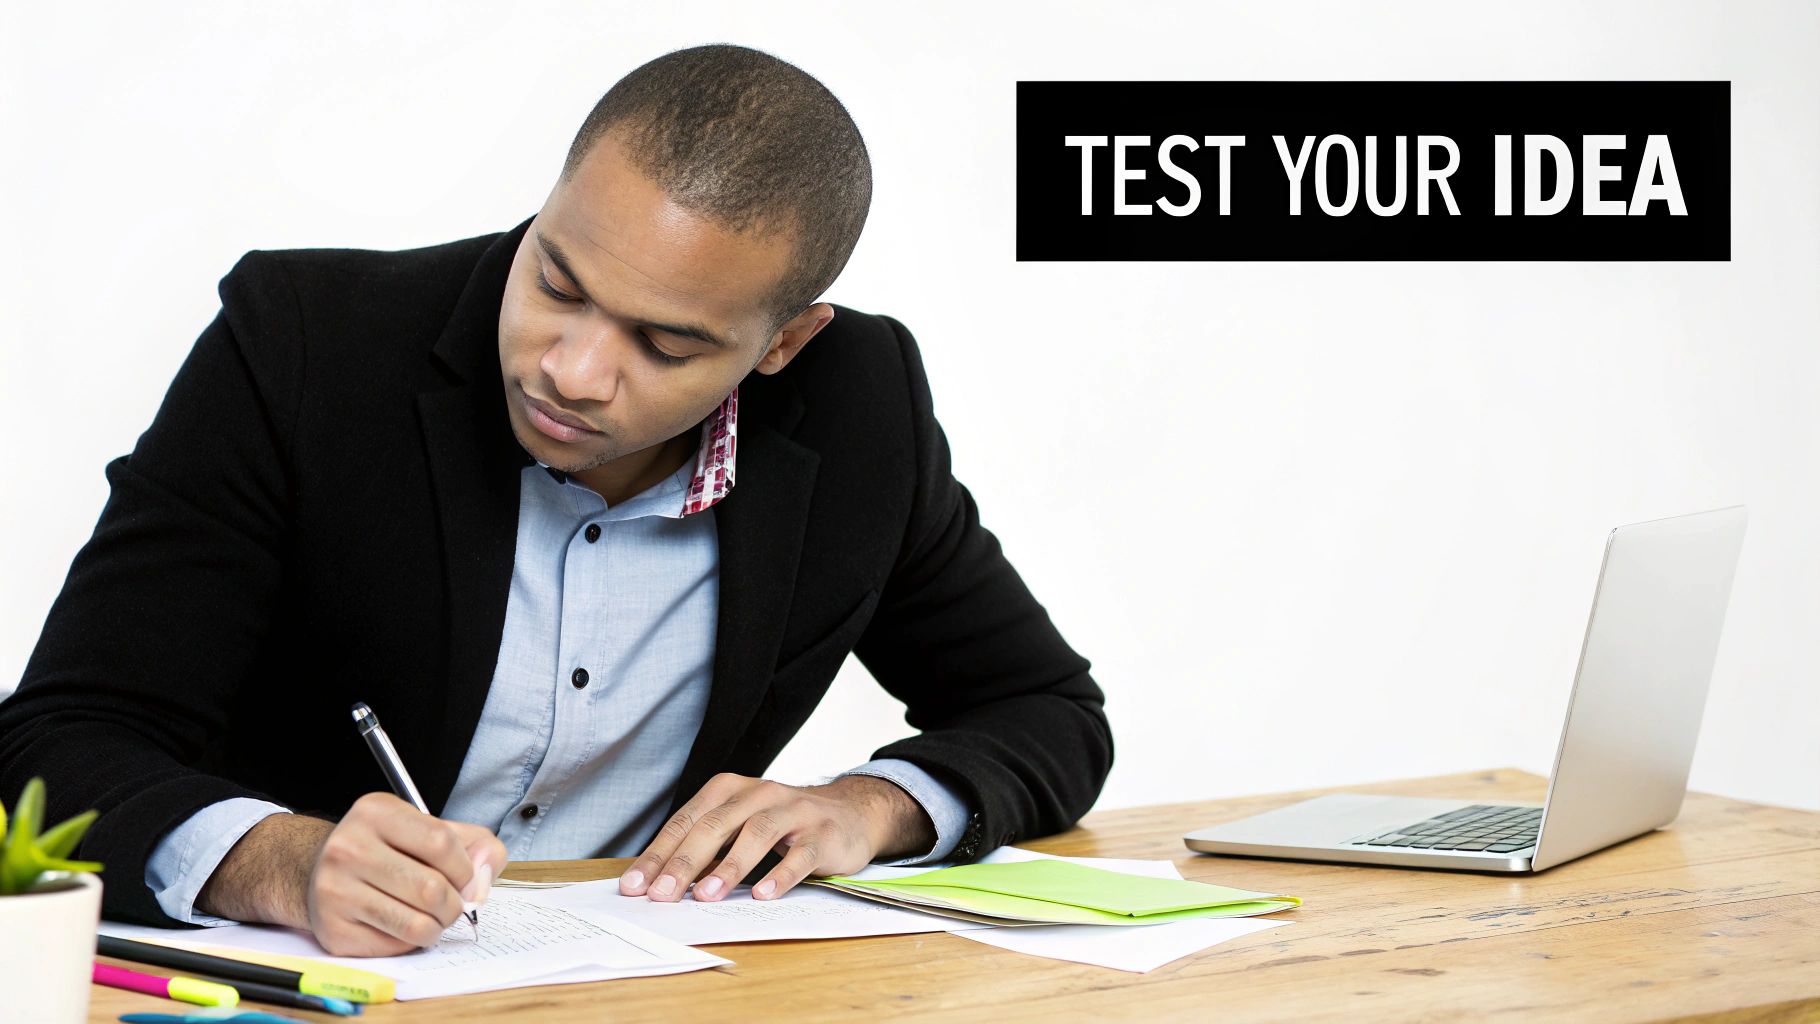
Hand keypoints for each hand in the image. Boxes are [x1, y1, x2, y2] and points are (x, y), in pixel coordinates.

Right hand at [197, 793, 507, 956]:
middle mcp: (348, 847)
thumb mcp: (430, 829)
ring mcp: (335, 890)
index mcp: (376, 813)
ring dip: (437, 927)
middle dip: (455, 905)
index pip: (442, 843)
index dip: (465, 868)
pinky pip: (394, 946)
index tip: (465, 878)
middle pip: (431, 889)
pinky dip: (410, 942)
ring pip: (416, 925)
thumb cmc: (387, 850)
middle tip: (451, 904)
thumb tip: (481, 883)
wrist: (319, 871)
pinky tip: (401, 925)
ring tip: (432, 918)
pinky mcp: (333, 930)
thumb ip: (475, 845)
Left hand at [619, 773, 933, 902]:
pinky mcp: (823, 833)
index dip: (659, 853)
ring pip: (757, 833)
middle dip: (685, 861)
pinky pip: (801, 855)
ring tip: (705, 896)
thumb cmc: (784, 824)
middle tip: (661, 893)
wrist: (851, 813)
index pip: (687, 821)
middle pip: (716, 825)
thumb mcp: (740, 826)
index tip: (635, 885)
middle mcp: (760, 793)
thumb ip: (707, 848)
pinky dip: (780, 875)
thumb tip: (660, 883)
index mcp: (731, 789)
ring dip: (729, 866)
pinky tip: (761, 894)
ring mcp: (794, 811)